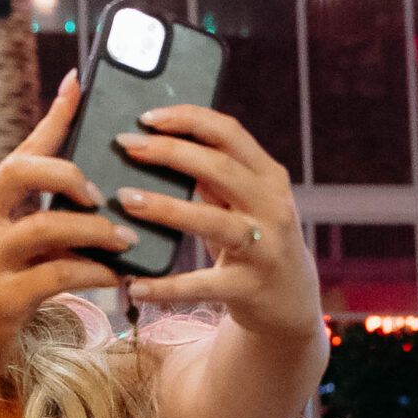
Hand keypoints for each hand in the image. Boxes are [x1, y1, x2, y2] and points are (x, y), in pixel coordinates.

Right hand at [0, 76, 132, 394]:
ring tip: (125, 241)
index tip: (80, 81)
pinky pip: (60, 275)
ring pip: (51, 226)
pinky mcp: (1, 301)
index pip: (22, 148)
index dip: (54, 115)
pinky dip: (95, 273)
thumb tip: (95, 193)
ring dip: (98, 231)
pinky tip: (114, 277)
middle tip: (103, 195)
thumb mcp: (6, 247)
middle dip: (72, 174)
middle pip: (24, 170)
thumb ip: (40, 218)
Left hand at [111, 107, 322, 336]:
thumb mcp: (244, 203)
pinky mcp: (249, 287)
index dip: (188, 119)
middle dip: (170, 152)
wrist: (291, 300)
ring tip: (126, 200)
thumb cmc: (255, 241)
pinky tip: (137, 285)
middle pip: (220, 169)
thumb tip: (161, 143)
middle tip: (126, 145)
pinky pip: (202, 285)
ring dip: (166, 208)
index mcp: (268, 177)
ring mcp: (264, 248)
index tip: (147, 117)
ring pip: (212, 221)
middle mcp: (271, 207)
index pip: (229, 133)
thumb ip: (214, 176)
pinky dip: (168, 286)